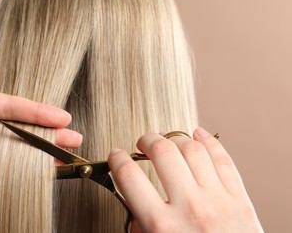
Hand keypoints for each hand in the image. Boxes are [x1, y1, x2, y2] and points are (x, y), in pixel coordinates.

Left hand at [0, 67, 81, 214]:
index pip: (9, 105)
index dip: (36, 111)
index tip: (60, 117)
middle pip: (18, 124)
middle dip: (47, 130)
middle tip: (73, 135)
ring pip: (17, 143)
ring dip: (42, 147)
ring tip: (66, 150)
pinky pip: (6, 161)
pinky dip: (26, 162)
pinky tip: (43, 163)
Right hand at [108, 128, 262, 232]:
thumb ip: (143, 230)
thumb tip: (140, 211)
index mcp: (163, 227)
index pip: (130, 177)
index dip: (118, 160)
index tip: (117, 155)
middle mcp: (190, 208)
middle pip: (162, 152)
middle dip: (147, 140)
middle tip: (142, 142)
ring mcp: (218, 200)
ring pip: (193, 149)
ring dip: (175, 138)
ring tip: (167, 139)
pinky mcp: (240, 199)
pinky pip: (223, 159)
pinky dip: (208, 142)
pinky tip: (197, 134)